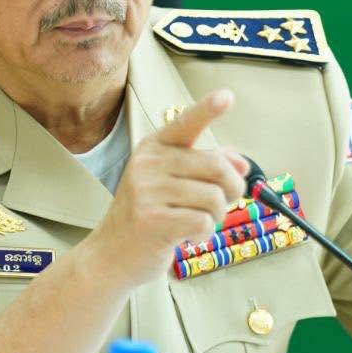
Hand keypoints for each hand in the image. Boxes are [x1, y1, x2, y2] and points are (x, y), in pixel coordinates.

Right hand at [87, 89, 248, 288]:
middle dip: (232, 188)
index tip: (226, 96)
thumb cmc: (148, 217)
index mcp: (154, 148)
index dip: (208, 109)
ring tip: (198, 223)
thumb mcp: (172, 185)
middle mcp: (148, 163)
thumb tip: (241, 164)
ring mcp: (147, 190)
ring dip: (216, 216)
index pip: (186, 123)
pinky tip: (188, 237)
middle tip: (224, 202)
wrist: (110, 256)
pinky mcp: (152, 219)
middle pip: (216, 166)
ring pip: (214, 197)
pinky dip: (204, 234)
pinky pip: (203, 221)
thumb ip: (206, 168)